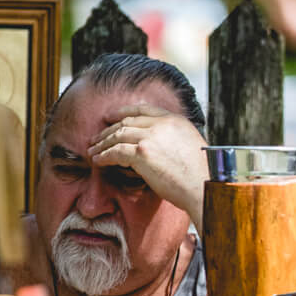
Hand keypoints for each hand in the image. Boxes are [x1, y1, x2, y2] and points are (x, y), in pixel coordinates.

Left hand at [88, 103, 209, 228]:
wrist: (203, 186)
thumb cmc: (200, 174)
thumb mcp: (191, 144)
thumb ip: (174, 137)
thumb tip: (161, 144)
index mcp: (175, 120)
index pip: (143, 110)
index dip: (123, 112)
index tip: (111, 116)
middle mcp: (162, 124)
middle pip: (127, 122)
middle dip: (108, 130)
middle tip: (96, 138)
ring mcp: (151, 137)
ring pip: (118, 135)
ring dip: (102, 143)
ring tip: (92, 151)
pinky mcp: (142, 154)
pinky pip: (115, 151)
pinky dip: (104, 156)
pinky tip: (98, 160)